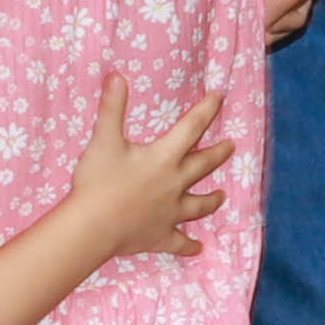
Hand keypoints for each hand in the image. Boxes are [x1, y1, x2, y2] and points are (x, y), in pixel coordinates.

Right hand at [57, 75, 232, 265]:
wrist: (93, 226)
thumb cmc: (98, 181)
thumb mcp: (104, 139)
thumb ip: (112, 107)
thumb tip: (116, 76)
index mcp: (163, 158)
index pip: (191, 128)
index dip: (206, 110)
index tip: (220, 97)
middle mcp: (174, 184)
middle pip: (202, 165)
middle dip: (218, 153)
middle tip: (231, 145)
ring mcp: (170, 213)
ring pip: (198, 206)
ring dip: (211, 200)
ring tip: (222, 196)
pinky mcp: (160, 236)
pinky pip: (179, 243)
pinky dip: (188, 246)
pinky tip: (198, 248)